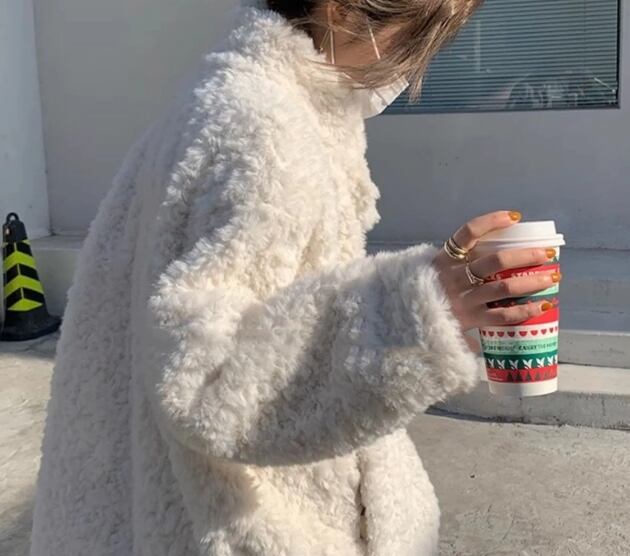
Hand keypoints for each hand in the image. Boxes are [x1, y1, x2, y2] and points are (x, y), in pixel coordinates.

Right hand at [432, 210, 560, 348]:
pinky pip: (503, 314)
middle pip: (495, 261)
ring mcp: (463, 299)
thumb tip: (491, 249)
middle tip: (546, 254)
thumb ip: (458, 260)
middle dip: (526, 256)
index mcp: (445, 259)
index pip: (468, 232)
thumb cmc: (425, 292)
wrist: (404, 320)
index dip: (492, 221)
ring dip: (532, 281)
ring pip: (504, 288)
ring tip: (553, 277)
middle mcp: (454, 277)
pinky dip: (526, 310)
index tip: (515, 217)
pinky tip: (543, 305)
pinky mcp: (470, 319)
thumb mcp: (435, 270)